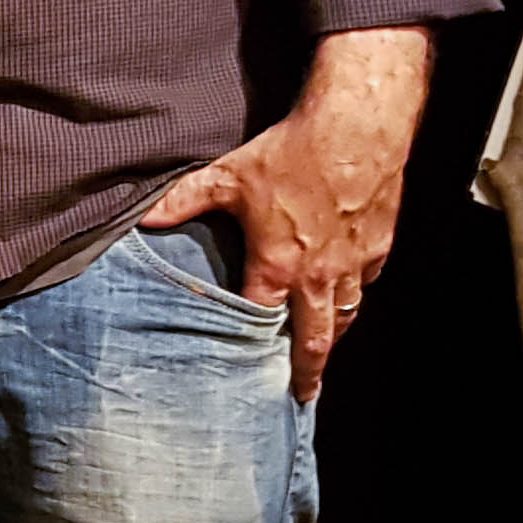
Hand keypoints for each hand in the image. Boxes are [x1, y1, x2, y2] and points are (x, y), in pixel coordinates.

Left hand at [140, 26, 432, 402]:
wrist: (358, 127)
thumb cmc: (291, 150)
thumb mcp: (228, 175)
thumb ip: (183, 200)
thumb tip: (143, 218)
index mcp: (277, 266)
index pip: (259, 323)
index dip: (251, 351)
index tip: (250, 378)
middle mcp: (318, 276)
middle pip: (315, 340)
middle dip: (308, 372)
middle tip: (302, 396)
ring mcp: (353, 264)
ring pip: (345, 314)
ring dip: (333, 334)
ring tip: (323, 352)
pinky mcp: (379, 246)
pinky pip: (366, 282)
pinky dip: (355, 292)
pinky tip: (346, 293)